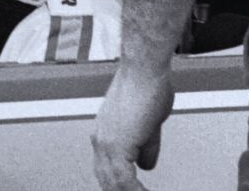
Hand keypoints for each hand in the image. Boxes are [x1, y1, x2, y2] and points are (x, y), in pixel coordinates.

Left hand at [92, 64, 174, 190]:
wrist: (144, 69)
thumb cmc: (147, 85)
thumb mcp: (149, 124)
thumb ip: (145, 145)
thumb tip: (145, 164)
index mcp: (104, 135)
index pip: (107, 171)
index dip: (118, 186)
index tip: (130, 190)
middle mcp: (100, 140)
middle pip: (106, 180)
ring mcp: (105, 143)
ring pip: (114, 183)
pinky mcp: (116, 145)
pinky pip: (124, 181)